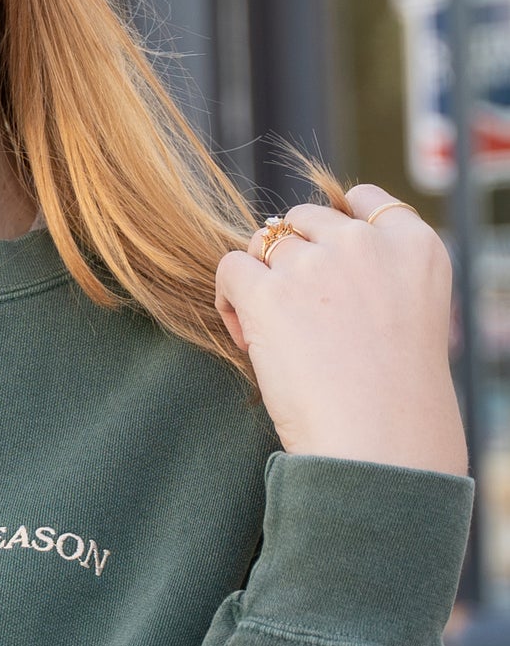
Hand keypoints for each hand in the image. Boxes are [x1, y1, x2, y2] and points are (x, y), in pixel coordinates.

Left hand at [215, 182, 467, 477]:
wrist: (381, 444)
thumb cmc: (395, 399)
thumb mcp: (411, 317)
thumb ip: (378, 276)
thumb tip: (311, 255)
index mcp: (415, 247)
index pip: (364, 202)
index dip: (333, 230)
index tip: (325, 268)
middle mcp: (366, 244)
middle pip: (305, 220)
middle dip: (294, 258)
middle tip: (300, 316)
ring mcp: (315, 264)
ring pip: (264, 242)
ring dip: (260, 281)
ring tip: (272, 334)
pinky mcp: (269, 293)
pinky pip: (230, 268)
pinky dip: (229, 299)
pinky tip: (248, 337)